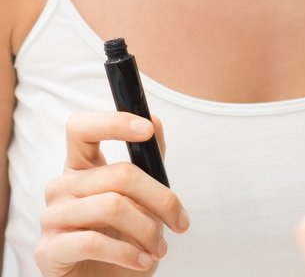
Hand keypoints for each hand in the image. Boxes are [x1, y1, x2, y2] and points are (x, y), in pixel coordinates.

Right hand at [35, 112, 188, 275]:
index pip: (82, 129)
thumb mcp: (141, 198)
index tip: (147, 129)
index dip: (114, 123)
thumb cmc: (123, 238)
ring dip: (147, 230)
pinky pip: (93, 242)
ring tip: (159, 248)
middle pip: (119, 173)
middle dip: (161, 198)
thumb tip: (156, 121)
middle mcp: (62, 187)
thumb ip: (146, 161)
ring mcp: (51, 217)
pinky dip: (127, 252)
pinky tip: (142, 261)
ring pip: (112, 206)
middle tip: (180, 222)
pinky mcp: (47, 251)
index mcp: (81, 168)